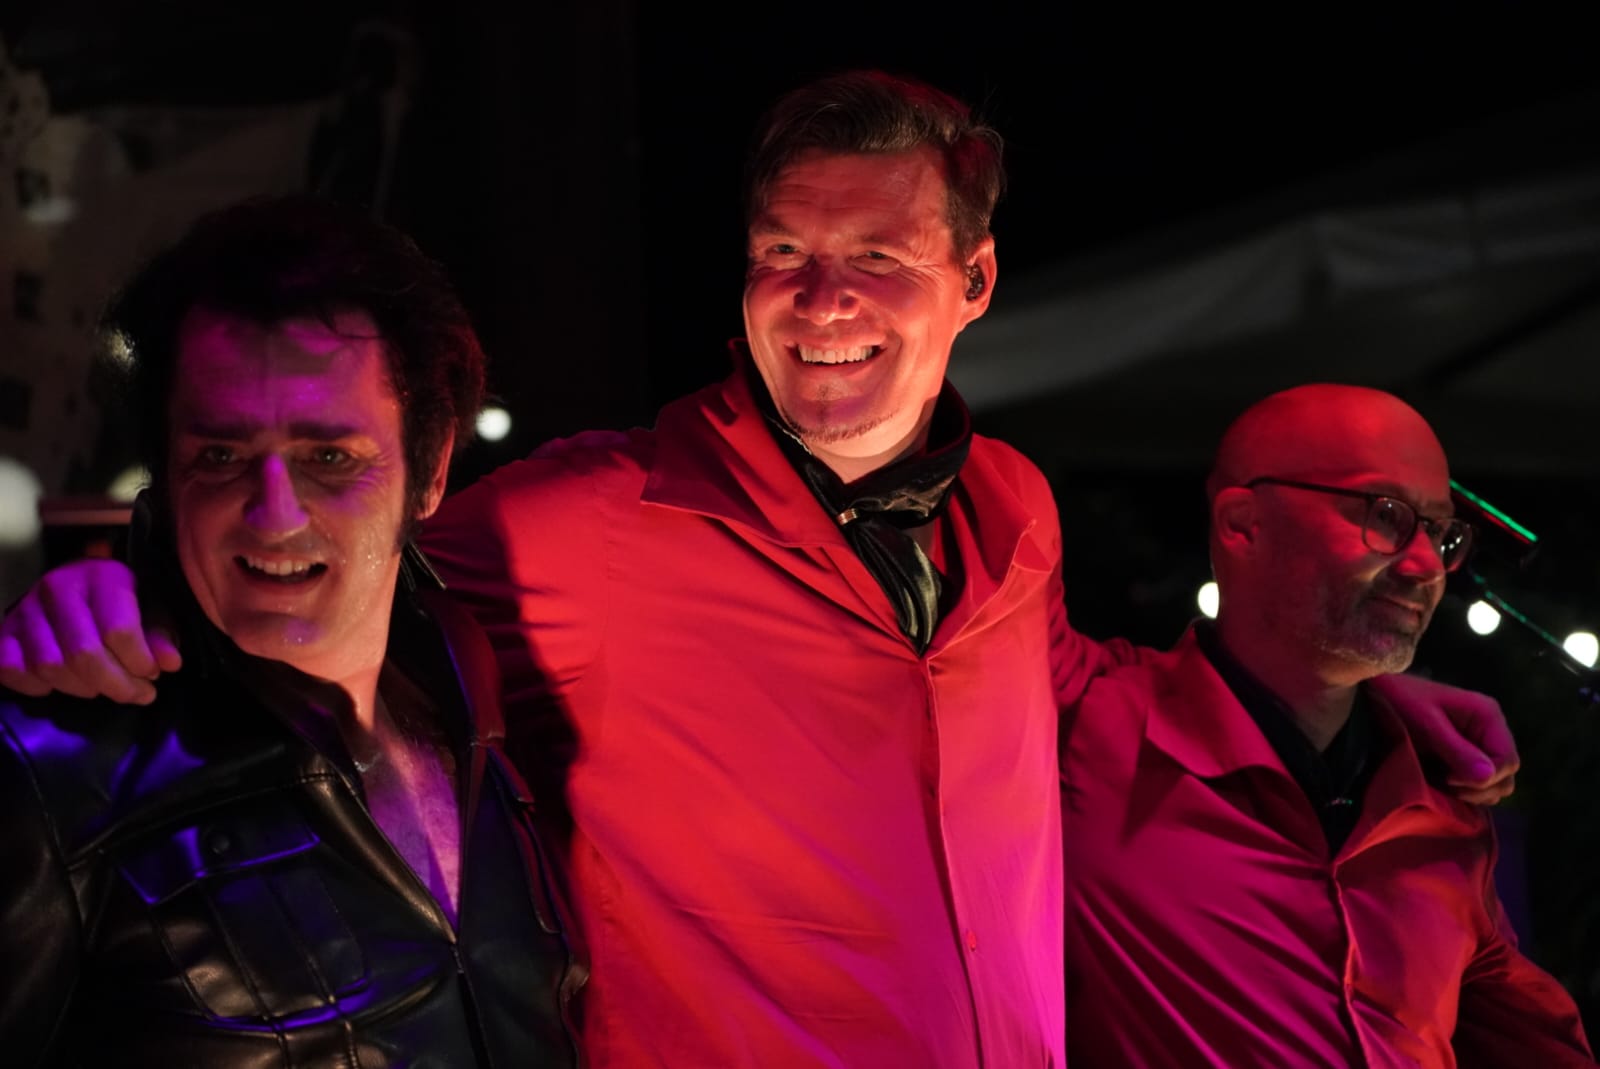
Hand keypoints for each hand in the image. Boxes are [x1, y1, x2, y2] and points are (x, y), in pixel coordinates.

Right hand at [0, 558, 180, 704]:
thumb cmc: (124, 600)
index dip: (139, 662)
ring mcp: (26, 609)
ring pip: (49, 667)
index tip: (153, 675)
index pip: (118, 630)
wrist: (81, 584)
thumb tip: (170, 663)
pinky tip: (60, 685)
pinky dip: (34, 686)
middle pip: (83, 654)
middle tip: (136, 694)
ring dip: (82, 688)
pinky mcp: (4, 629)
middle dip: (115, 685)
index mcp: (102, 575)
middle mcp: (58, 587)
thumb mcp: (153, 608)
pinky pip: (10, 670)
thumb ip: (162, 634)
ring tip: (103, 687)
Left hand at [1371, 673, 1519, 803]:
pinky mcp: (1466, 756)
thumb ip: (1457, 751)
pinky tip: (1438, 783)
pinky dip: (1461, 790)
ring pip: (1493, 784)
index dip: (1485, 778)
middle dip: (1479, 788)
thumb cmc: (1402, 703)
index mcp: (1488, 717)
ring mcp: (1480, 744)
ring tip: (1440, 782)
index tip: (1450, 779)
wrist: (1380, 695)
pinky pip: (1476, 784)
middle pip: (1505, 777)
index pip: (1508, 762)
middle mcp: (1491, 731)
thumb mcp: (1427, 726)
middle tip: (1445, 784)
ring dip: (1470, 792)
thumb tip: (1487, 776)